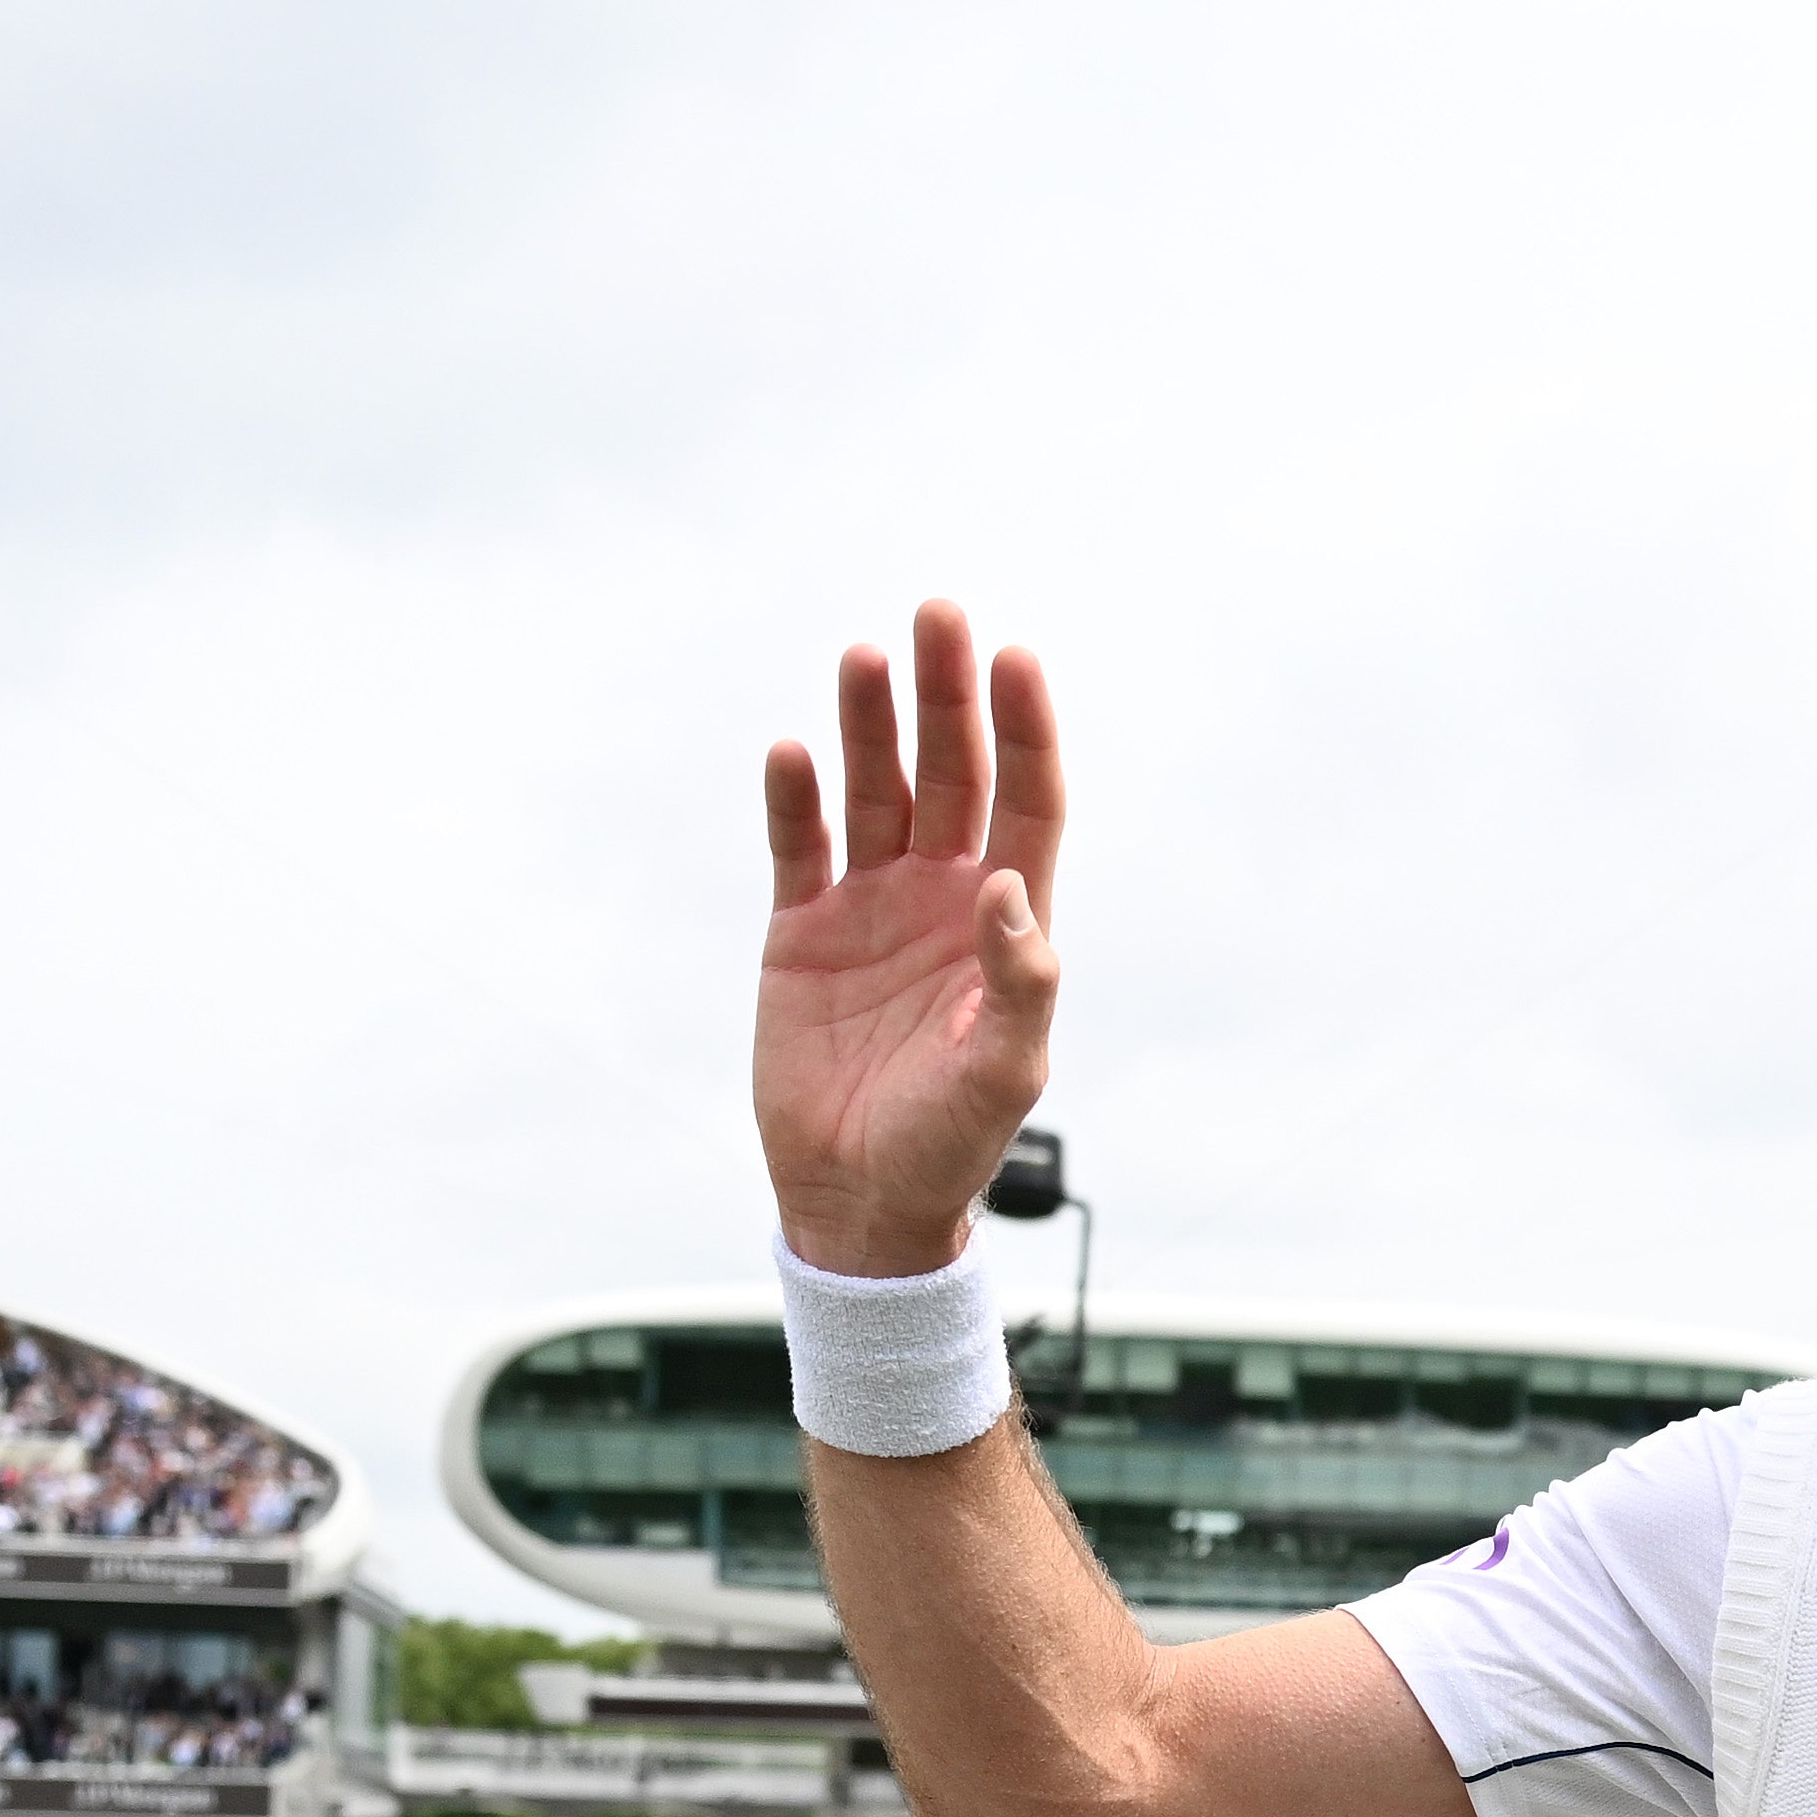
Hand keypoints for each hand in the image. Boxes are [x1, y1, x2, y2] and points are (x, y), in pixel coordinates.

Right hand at [753, 603, 1066, 1286]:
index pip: (1025, 803)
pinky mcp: (801, 931)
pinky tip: (791, 751)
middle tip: (936, 614)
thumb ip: (1019, 981)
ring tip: (863, 657)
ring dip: (869, 724)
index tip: (1016, 659)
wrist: (861, 1202)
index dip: (1024, 731)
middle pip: (950, 773)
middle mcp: (940, 896)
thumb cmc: (950, 1144)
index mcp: (1003, 922)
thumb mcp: (1005, 1071)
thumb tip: (1007, 888)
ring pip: (873, 789)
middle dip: (946, 695)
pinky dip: (795, 798)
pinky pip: (798, 845)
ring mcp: (869, 907)